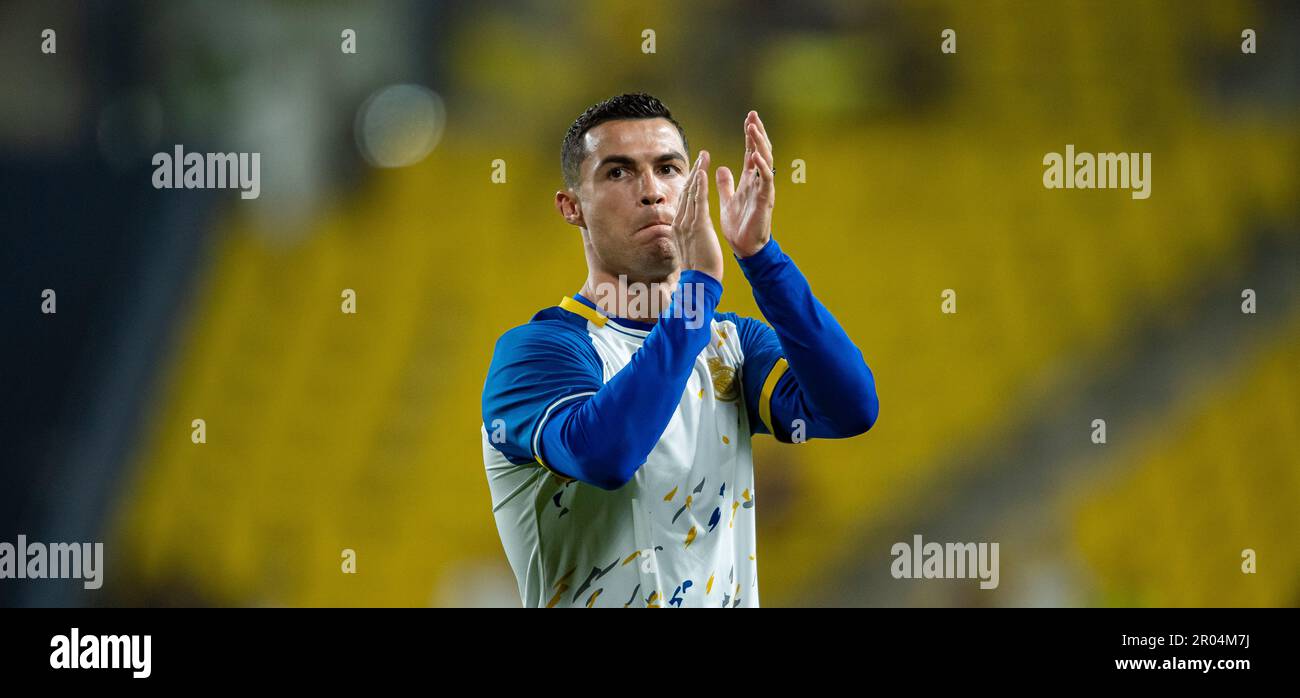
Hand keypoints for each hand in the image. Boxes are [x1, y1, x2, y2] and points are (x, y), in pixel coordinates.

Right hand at [673, 149, 723, 282]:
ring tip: (704, 157)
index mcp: (678, 227)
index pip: (684, 199)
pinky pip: (698, 202)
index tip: (697, 170)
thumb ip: (688, 236)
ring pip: (691, 192)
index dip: (691, 182)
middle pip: (686, 191)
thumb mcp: (690, 249)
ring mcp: (687, 224)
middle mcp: (679, 223)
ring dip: (698, 172)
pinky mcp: (698, 226)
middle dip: (694, 171)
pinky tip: (702, 172)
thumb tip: (688, 232)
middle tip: (702, 156)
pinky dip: (699, 186)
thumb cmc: (699, 269)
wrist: (700, 282)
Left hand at [716, 111, 774, 257]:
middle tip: (753, 115)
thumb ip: (726, 183)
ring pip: (765, 161)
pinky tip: (756, 155)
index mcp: (749, 180)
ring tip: (754, 128)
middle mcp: (759, 182)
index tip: (748, 119)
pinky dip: (762, 167)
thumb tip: (720, 168)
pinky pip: (765, 180)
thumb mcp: (728, 199)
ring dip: (760, 144)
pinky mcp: (765, 200)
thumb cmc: (738, 225)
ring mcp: (763, 190)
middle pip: (761, 151)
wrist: (744, 247)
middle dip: (757, 133)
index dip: (750, 136)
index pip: (751, 152)